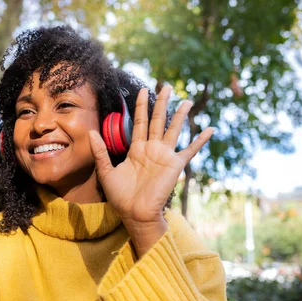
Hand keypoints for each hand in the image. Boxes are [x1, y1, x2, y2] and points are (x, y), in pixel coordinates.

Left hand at [88, 85, 212, 229]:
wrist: (134, 214)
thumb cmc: (120, 196)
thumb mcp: (106, 171)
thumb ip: (101, 151)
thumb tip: (91, 131)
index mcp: (136, 150)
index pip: (140, 122)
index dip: (141, 107)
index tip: (141, 90)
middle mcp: (152, 149)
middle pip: (157, 120)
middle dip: (161, 103)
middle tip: (165, 86)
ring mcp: (164, 156)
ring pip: (173, 130)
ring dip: (180, 115)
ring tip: (187, 100)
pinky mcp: (175, 165)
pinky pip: (190, 150)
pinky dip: (200, 140)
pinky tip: (210, 129)